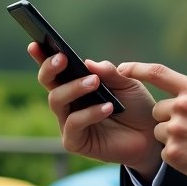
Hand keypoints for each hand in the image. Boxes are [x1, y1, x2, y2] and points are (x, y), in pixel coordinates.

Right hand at [29, 43, 162, 179]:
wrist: (151, 134)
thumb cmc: (136, 105)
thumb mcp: (127, 83)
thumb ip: (109, 73)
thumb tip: (88, 63)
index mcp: (76, 85)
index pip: (55, 70)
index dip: (42, 56)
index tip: (35, 43)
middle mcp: (68, 103)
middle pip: (49, 83)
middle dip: (51, 69)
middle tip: (63, 58)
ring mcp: (69, 123)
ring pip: (57, 101)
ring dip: (74, 88)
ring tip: (95, 82)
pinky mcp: (75, 142)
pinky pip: (73, 124)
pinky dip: (90, 113)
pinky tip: (107, 107)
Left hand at [118, 41, 186, 185]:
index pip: (158, 73)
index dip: (136, 69)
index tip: (122, 69)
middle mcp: (182, 107)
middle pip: (159, 109)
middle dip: (170, 116)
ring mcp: (177, 131)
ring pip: (160, 131)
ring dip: (172, 136)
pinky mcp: (175, 154)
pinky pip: (165, 151)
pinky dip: (177, 154)